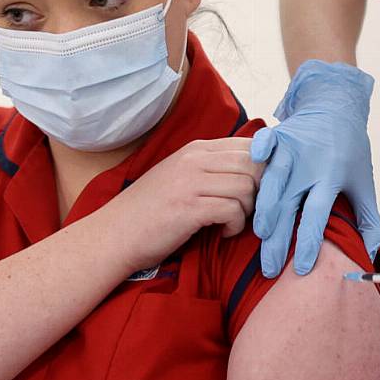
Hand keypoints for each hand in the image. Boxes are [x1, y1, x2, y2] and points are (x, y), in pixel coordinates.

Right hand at [112, 138, 264, 270]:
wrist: (115, 234)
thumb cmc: (152, 210)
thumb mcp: (181, 175)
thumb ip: (212, 167)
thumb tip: (256, 168)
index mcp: (196, 149)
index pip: (250, 144)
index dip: (265, 167)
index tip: (261, 189)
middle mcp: (194, 159)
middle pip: (254, 163)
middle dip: (261, 190)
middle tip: (249, 209)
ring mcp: (191, 182)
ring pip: (247, 186)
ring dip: (248, 210)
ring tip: (232, 221)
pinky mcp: (189, 208)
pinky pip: (233, 210)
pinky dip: (236, 225)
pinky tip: (223, 232)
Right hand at [251, 60, 379, 277]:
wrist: (337, 107)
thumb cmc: (350, 151)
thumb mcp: (363, 184)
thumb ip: (368, 220)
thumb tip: (368, 254)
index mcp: (331, 177)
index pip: (317, 215)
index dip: (309, 241)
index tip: (303, 267)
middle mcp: (310, 164)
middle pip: (289, 205)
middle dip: (278, 239)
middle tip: (269, 268)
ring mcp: (291, 148)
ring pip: (271, 182)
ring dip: (263, 209)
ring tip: (257, 235)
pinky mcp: (277, 135)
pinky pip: (263, 146)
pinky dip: (255, 155)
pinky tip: (244, 175)